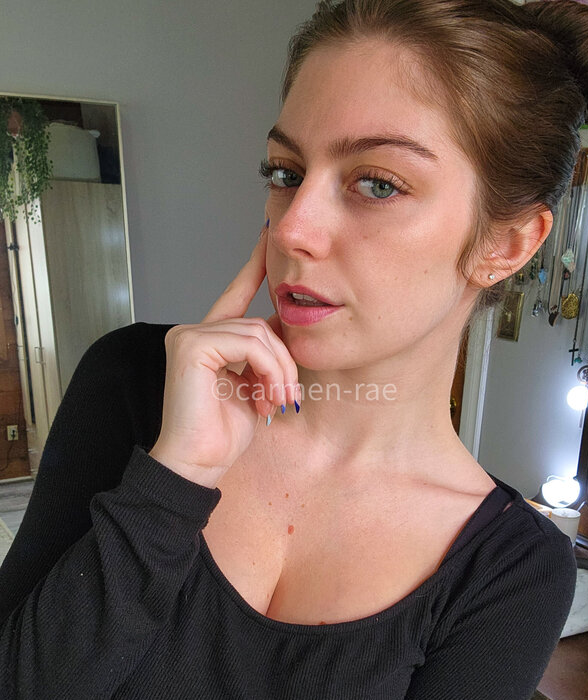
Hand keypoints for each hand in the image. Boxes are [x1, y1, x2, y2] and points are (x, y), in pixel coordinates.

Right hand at [148, 227, 298, 486]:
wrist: (197, 465)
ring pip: (258, 334)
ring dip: (280, 371)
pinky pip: (249, 343)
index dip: (255, 266)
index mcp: (205, 340)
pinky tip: (266, 397)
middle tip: (288, 398)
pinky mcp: (191, 345)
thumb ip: (263, 358)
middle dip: (284, 362)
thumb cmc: (222, 435)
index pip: (236, 294)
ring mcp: (188, 335)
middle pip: (258, 324)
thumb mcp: (254, 389)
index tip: (268, 234)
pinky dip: (268, 370)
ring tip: (279, 402)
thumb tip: (283, 330)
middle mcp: (192, 331)